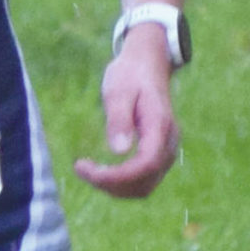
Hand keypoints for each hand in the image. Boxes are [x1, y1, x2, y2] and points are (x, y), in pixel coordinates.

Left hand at [74, 29, 179, 198]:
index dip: (117, 176)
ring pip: (144, 187)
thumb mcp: (118, 90)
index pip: (145, 165)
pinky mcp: (158, 153)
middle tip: (81, 169)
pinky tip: (100, 171)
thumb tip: (118, 151)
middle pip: (145, 183)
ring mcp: (166, 150)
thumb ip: (119, 119)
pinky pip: (143, 180)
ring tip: (88, 171)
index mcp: (160, 126)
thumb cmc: (130, 74)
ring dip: (115, 187)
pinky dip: (121, 183)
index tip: (85, 169)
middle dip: (112, 185)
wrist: (148, 63)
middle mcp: (168, 142)